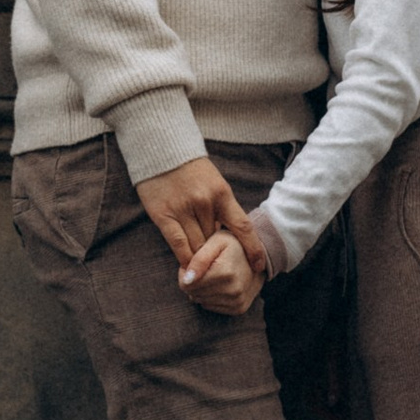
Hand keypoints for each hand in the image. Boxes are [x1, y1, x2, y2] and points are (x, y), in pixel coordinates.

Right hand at [134, 155, 266, 272]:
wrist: (161, 148)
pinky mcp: (163, 215)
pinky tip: (188, 269)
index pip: (243, 226)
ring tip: (203, 271)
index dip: (253, 248)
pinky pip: (178, 245)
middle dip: (219, 255)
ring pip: (198, 246)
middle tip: (220, 267)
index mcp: (222, 193)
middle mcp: (204, 202)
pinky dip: (185, 260)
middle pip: (216, 241)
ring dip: (201, 259)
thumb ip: (220, 209)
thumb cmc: (190, 169)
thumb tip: (226, 240)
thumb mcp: (214, 184)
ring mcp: (183, 209)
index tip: (258, 265)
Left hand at [180, 231, 260, 315]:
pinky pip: (211, 307)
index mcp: (225, 273)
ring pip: (201, 301)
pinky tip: (219, 284)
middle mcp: (233, 290)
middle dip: (193, 281)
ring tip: (213, 274)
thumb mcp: (215, 242)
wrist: (260, 255)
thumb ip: (199, 259)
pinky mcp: (239, 308)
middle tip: (204, 267)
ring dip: (202, 289)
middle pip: (193, 294)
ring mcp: (237, 301)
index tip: (194, 262)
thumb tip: (187, 280)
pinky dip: (211, 296)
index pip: (186, 285)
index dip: (185, 272)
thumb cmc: (233, 244)